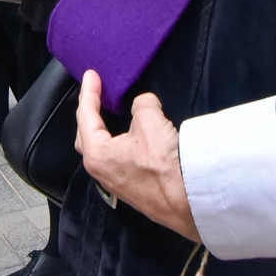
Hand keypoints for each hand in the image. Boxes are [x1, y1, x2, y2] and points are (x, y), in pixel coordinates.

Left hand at [75, 70, 199, 242]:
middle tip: (95, 95)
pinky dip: (117, 145)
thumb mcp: (150, 120)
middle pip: (87, 136)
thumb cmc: (163, 162)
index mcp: (97, 154)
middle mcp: (100, 171)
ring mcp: (114, 184)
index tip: (90, 74)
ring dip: (103, 131)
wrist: (189, 201)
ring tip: (110, 113)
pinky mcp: (131, 190)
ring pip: (102, 151)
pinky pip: (117, 161)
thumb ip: (141, 105)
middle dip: (89, 114)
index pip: (86, 116)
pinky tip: (129, 139)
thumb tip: (143, 106)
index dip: (88, 92)